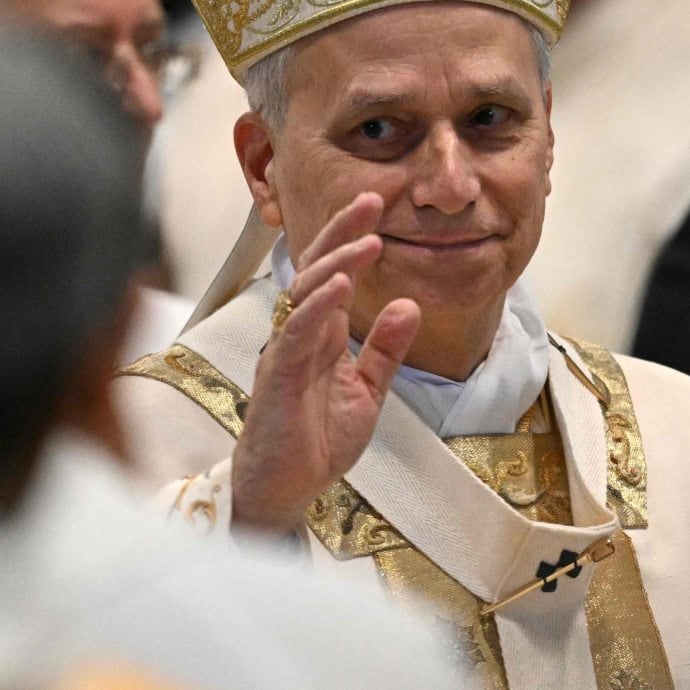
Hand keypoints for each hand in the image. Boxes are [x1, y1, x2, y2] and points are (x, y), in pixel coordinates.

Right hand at [231, 192, 420, 535]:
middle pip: (318, 269)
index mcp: (323, 333)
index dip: (352, 237)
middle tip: (371, 199)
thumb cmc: (317, 439)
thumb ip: (387, 348)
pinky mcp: (279, 374)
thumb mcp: (368, 390)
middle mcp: (301, 333)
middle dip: (342, 232)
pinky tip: (342, 286)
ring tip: (369, 240)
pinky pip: (297, 331)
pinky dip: (319, 306)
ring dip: (338, 263)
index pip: (337, 273)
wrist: (288, 489)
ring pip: (307, 292)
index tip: (377, 206)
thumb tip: (410, 304)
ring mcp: (287, 350)